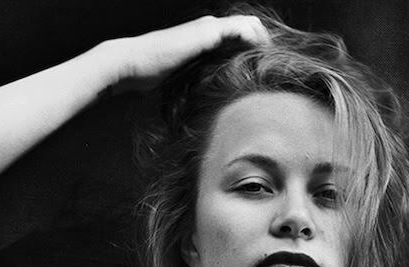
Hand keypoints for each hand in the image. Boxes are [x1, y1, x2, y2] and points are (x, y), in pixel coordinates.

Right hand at [105, 14, 270, 91]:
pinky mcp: (208, 31)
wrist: (133, 62)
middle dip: (264, 43)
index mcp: (204, 36)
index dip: (254, 47)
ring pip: (249, 24)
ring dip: (263, 41)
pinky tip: (261, 56)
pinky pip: (242, 29)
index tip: (264, 67)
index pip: (238, 35)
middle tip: (274, 65)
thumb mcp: (182, 78)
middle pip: (249, 27)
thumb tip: (213, 100)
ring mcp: (209, 27)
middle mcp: (209, 27)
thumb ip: (199, 80)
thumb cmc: (150, 74)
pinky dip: (254, 40)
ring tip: (272, 62)